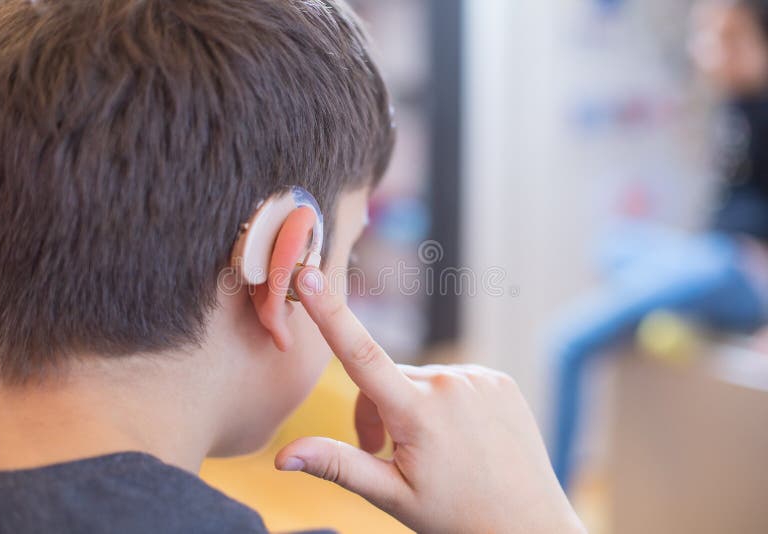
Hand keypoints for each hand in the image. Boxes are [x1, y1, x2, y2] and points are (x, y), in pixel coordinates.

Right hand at [275, 267, 585, 533]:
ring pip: (420, 381)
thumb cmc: (456, 516)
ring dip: (412, 407)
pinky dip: (445, 402)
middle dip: (377, 411)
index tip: (307, 274)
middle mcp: (449, 384)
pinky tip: (461, 437)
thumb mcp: (392, 495)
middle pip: (386, 381)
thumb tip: (282, 456)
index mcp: (418, 414)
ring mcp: (478, 378)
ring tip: (432, 450)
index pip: (360, 354)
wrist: (529, 526)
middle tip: (387, 454)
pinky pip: (452, 380)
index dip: (329, 312)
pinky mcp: (498, 379)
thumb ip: (338, 465)